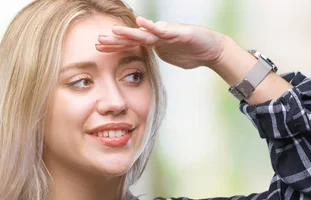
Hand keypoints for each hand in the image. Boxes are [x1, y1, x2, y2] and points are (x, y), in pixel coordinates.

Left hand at [95, 16, 225, 69]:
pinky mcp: (180, 33)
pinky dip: (154, 27)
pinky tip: (143, 22)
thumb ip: (157, 57)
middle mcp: (158, 36)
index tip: (98, 48)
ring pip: (146, 33)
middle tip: (98, 41)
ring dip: (130, 32)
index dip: (115, 46)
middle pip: (133, 38)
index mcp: (154, 43)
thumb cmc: (192, 54)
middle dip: (116, 40)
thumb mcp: (170, 58)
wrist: (212, 50)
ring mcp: (168, 33)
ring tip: (115, 30)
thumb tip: (147, 67)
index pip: (131, 45)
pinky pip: (165, 30)